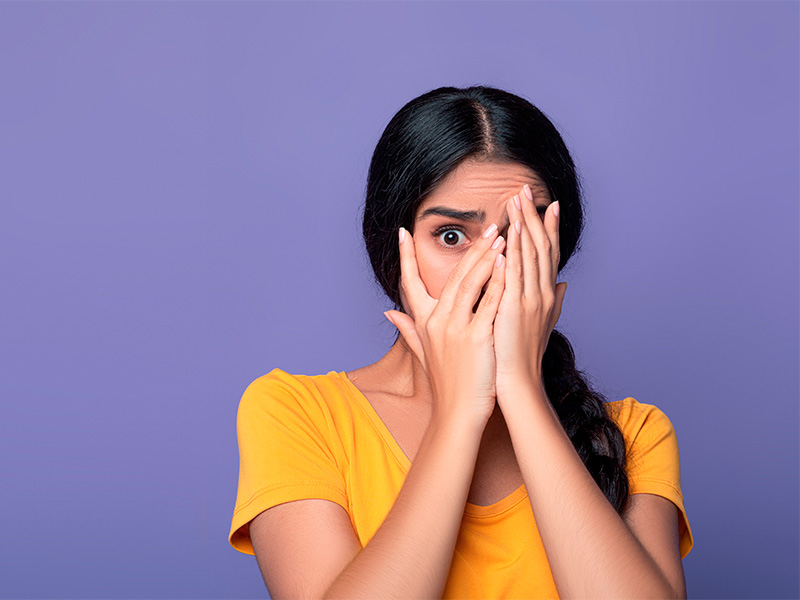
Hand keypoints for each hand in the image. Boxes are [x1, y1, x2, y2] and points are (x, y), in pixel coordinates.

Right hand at [384, 223, 506, 425]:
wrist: (457, 414)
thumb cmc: (446, 384)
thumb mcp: (422, 353)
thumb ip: (406, 329)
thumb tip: (388, 312)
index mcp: (423, 322)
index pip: (409, 282)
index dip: (405, 256)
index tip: (403, 231)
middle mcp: (436, 322)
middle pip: (452, 276)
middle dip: (472, 249)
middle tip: (489, 226)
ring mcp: (455, 329)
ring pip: (470, 284)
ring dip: (486, 258)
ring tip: (502, 236)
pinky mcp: (475, 339)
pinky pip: (489, 304)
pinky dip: (497, 283)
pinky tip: (507, 264)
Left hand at [493, 185, 567, 402]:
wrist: (518, 381)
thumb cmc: (524, 354)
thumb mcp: (543, 322)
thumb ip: (553, 301)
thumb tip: (563, 285)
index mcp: (547, 294)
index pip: (549, 253)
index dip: (549, 227)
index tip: (549, 204)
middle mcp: (543, 293)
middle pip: (541, 246)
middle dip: (533, 216)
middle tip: (526, 189)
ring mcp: (531, 300)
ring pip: (528, 254)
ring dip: (522, 225)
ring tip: (515, 200)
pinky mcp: (514, 308)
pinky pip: (514, 275)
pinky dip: (512, 254)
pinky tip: (508, 235)